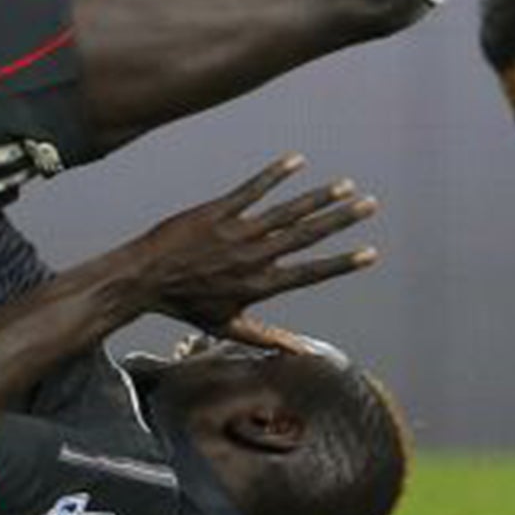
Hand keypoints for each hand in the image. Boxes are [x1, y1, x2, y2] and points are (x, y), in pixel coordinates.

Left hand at [132, 154, 378, 339]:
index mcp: (260, 286)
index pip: (311, 273)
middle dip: (342, 220)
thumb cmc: (186, 305)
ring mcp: (237, 233)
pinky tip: (297, 161)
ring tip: (345, 185)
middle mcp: (254, 258)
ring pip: (287, 211)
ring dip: (318, 196)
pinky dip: (276, 174)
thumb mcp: (227, 326)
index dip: (343, 263)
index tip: (371, 252)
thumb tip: (299, 353)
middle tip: (370, 204)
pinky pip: (253, 190)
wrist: (143, 279)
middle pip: (308, 236)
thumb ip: (266, 337)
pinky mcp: (219, 212)